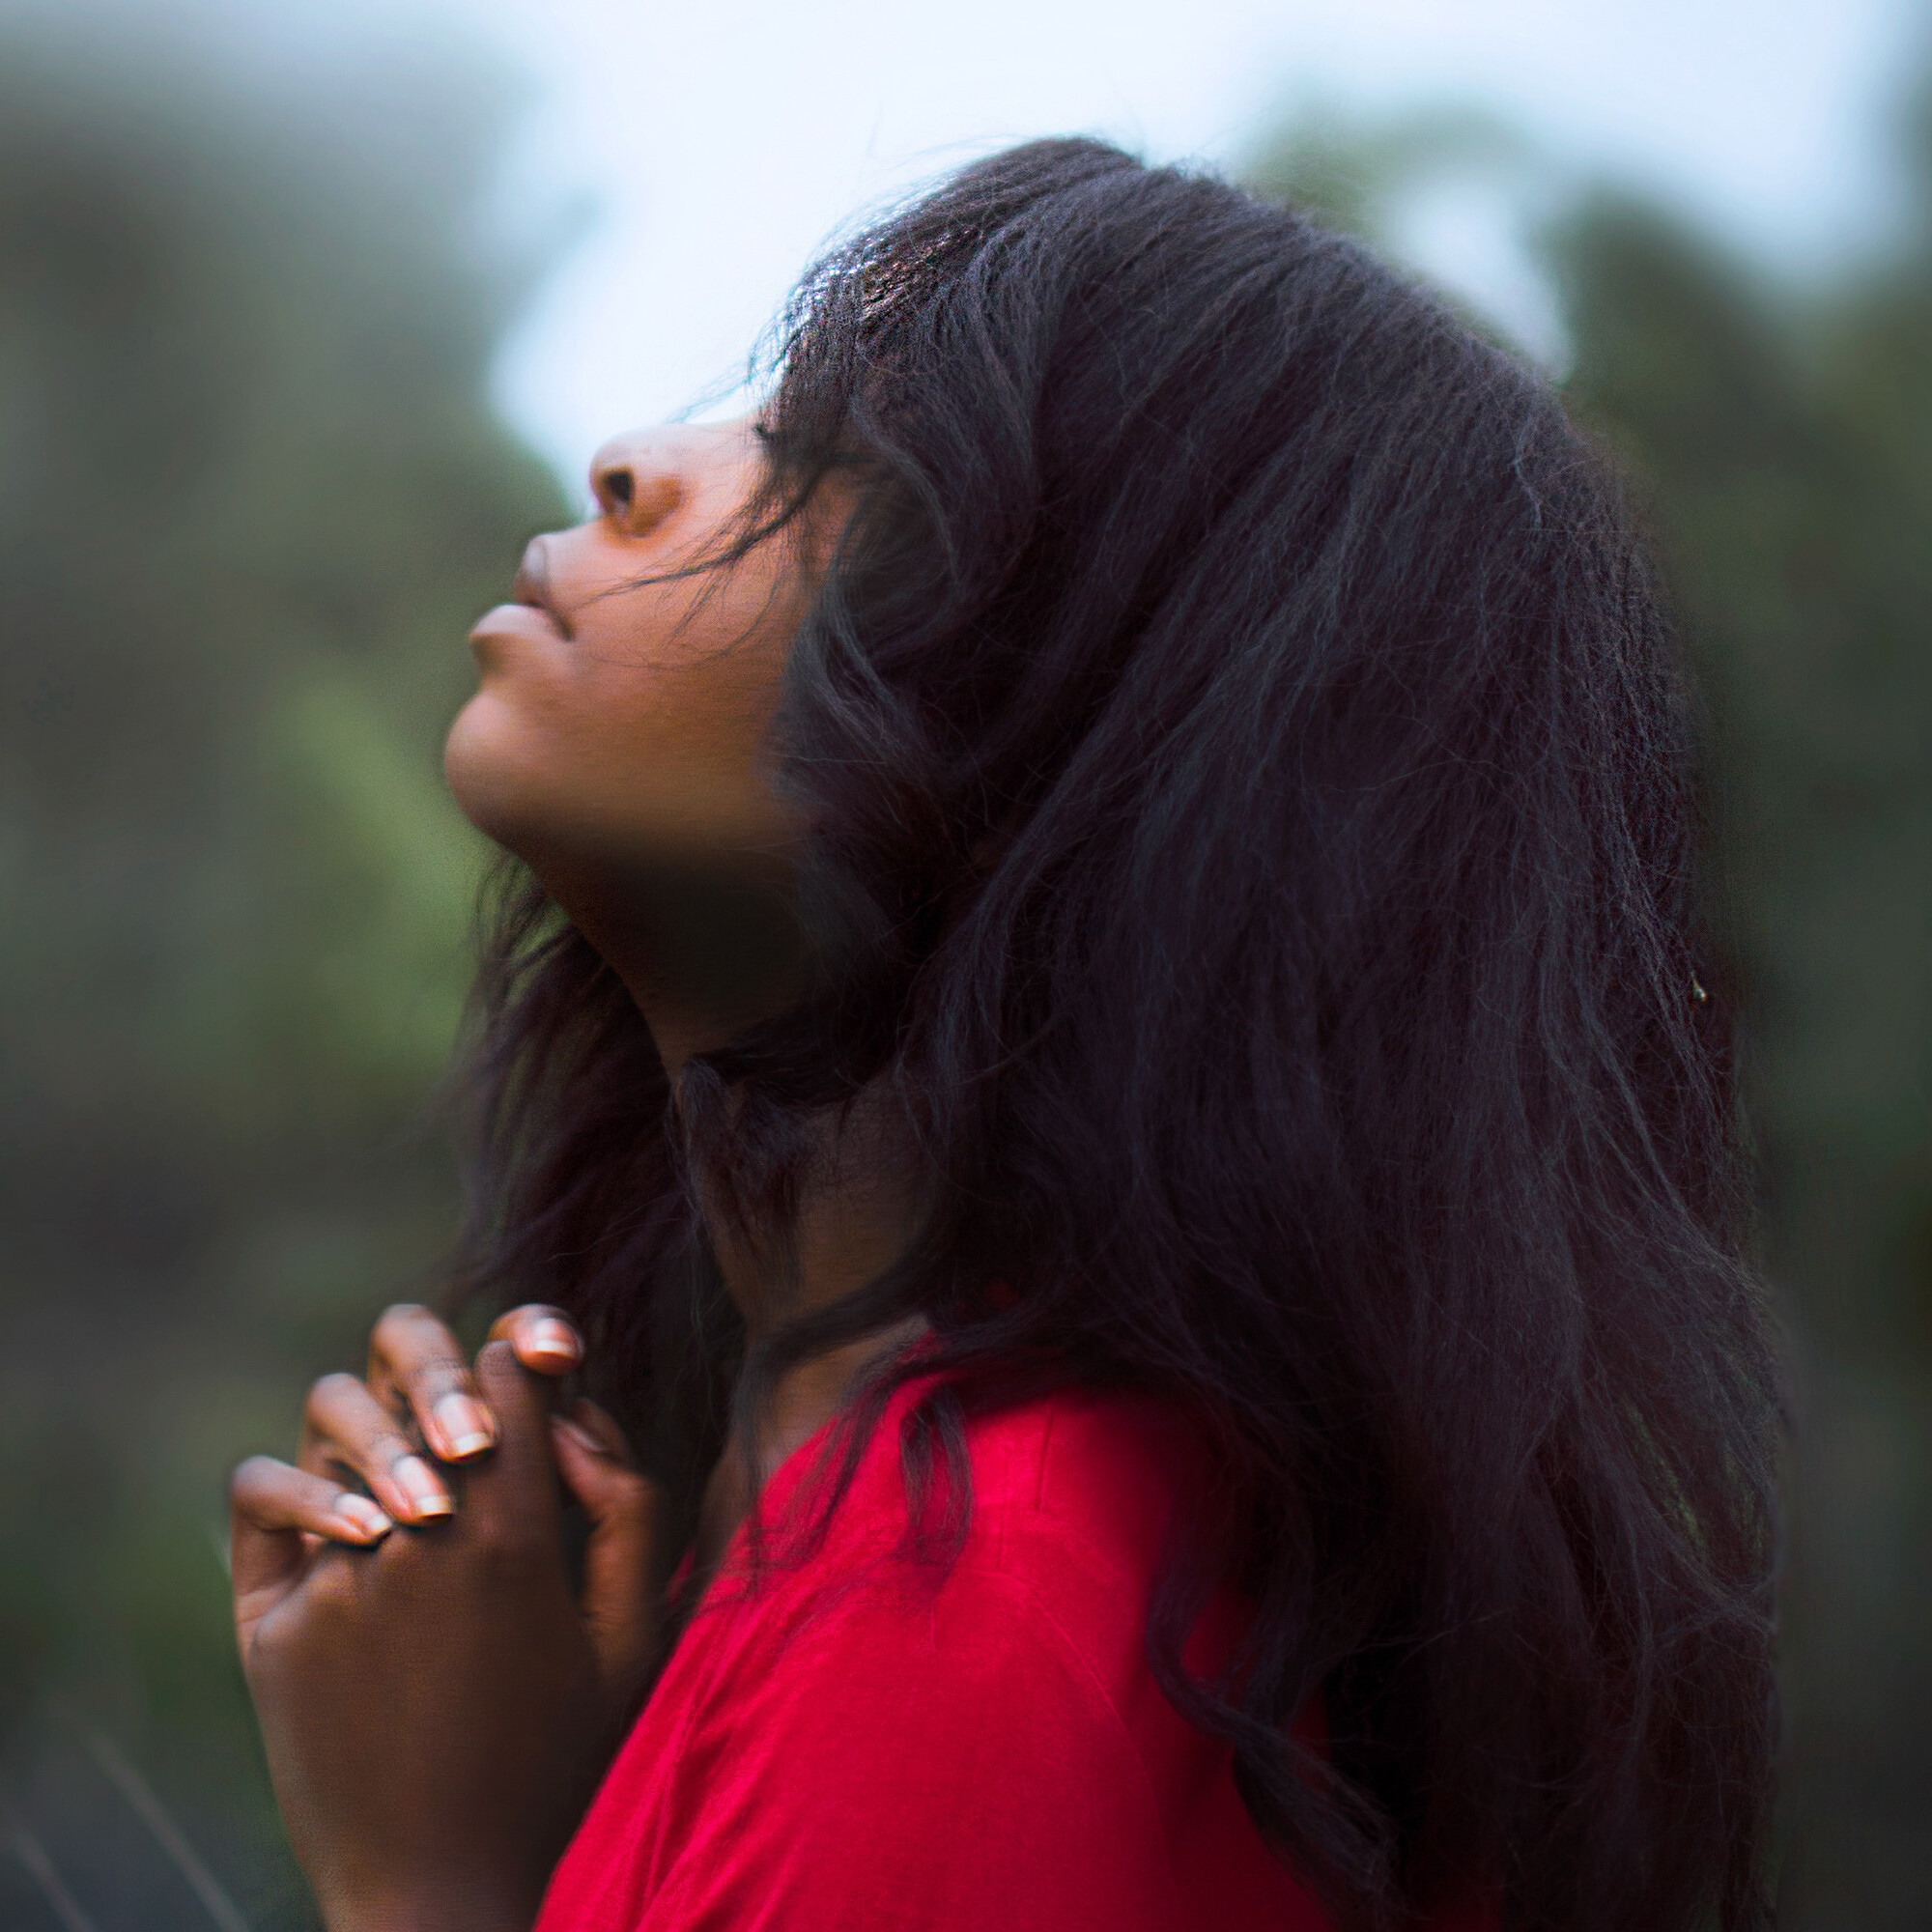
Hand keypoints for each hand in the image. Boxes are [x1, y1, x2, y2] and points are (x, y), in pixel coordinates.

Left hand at [230, 1317, 658, 1931]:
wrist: (444, 1895)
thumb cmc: (560, 1763)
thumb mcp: (632, 1638)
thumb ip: (630, 1507)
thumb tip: (572, 1420)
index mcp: (521, 1534)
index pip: (510, 1367)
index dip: (529, 1349)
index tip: (542, 1365)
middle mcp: (423, 1535)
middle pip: (419, 1367)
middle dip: (451, 1367)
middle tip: (471, 1405)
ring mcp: (339, 1577)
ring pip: (338, 1418)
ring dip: (380, 1421)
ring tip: (414, 1466)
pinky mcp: (274, 1624)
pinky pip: (264, 1496)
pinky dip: (298, 1479)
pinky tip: (342, 1511)